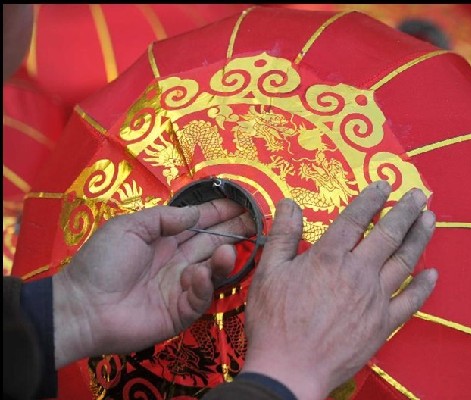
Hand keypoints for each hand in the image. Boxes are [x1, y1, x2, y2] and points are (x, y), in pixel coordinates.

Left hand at [52, 199, 255, 367]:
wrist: (83, 307)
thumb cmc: (101, 262)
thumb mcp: (128, 227)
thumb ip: (163, 218)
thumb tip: (196, 213)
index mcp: (163, 239)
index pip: (198, 223)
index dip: (218, 213)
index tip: (240, 203)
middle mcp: (177, 260)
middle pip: (212, 243)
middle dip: (233, 231)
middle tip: (255, 222)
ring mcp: (180, 286)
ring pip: (211, 270)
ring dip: (223, 259)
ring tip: (229, 249)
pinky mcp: (180, 311)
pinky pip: (199, 297)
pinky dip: (203, 285)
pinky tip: (198, 274)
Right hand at [242, 181, 437, 399]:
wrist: (291, 369)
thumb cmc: (275, 321)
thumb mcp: (269, 273)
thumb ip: (282, 236)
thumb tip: (289, 203)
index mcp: (329, 257)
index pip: (355, 218)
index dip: (372, 198)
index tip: (385, 184)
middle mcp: (358, 272)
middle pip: (388, 234)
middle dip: (406, 210)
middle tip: (421, 194)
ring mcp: (375, 298)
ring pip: (405, 261)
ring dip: (419, 237)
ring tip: (430, 219)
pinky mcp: (383, 324)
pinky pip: (410, 301)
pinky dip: (424, 286)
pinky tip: (433, 273)